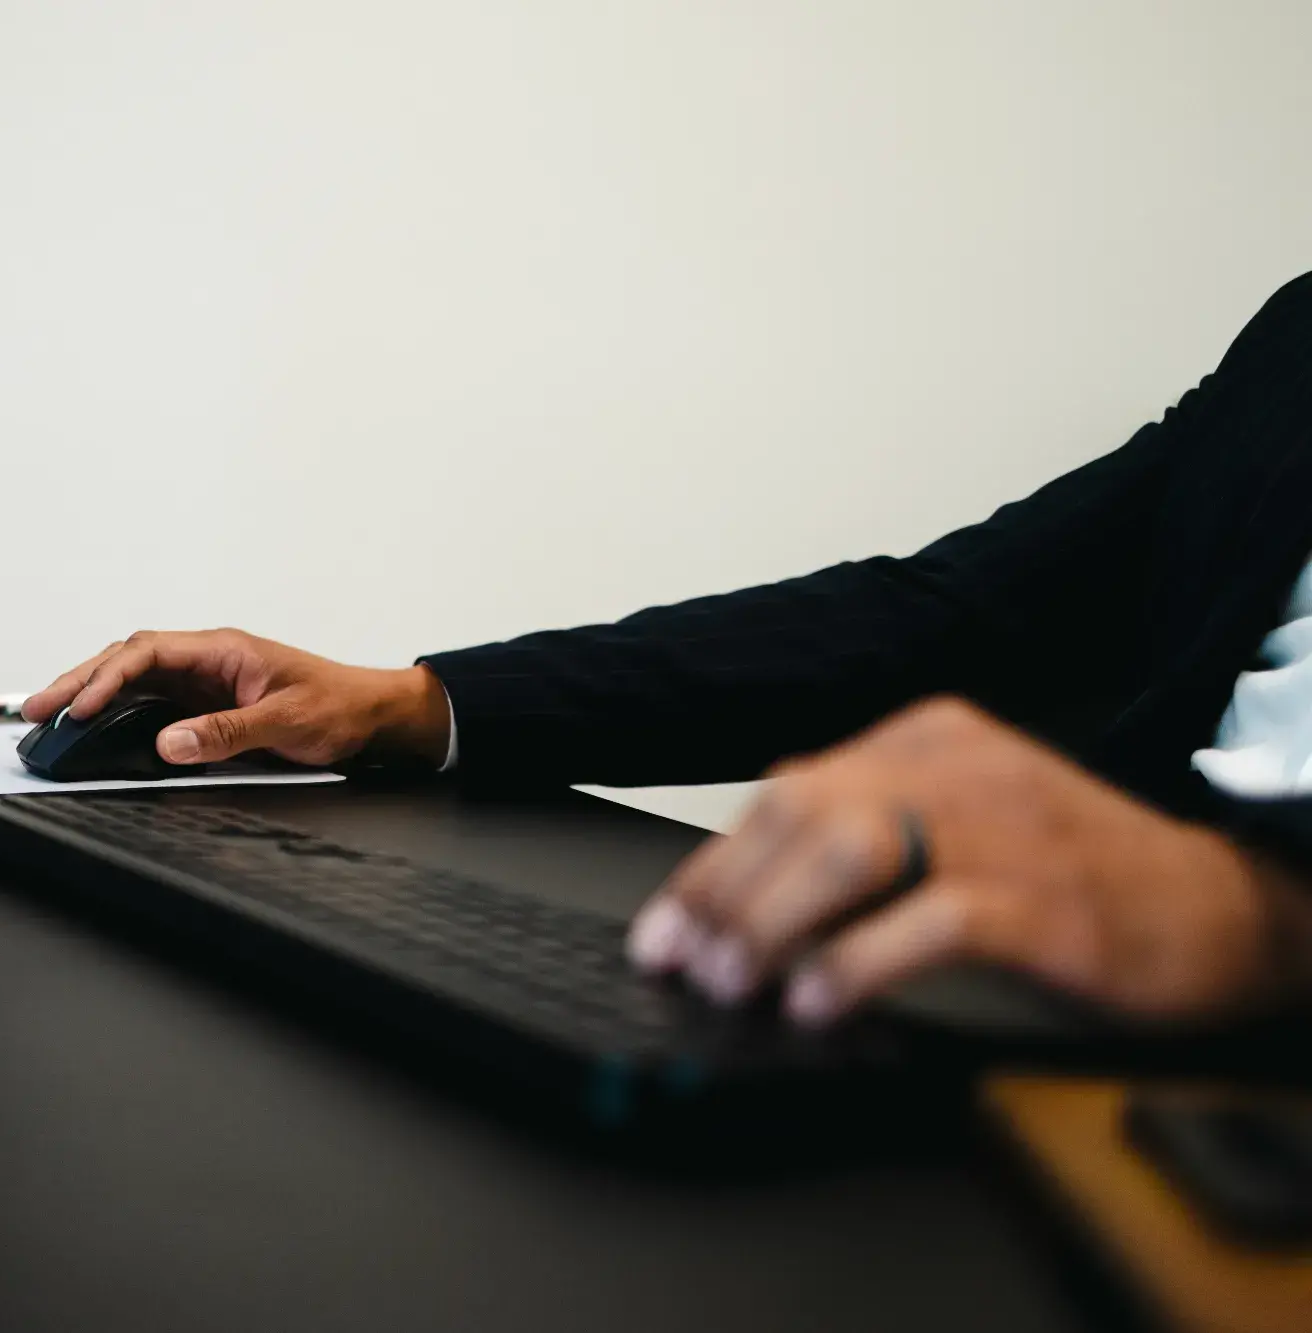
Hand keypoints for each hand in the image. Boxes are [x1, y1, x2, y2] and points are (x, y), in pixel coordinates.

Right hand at [23, 629, 452, 768]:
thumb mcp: (285, 721)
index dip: (107, 678)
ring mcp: (201, 682)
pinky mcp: (204, 705)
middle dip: (78, 682)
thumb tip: (168, 742)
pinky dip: (115, 713)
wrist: (371, 716)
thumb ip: (226, 733)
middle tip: (37, 709)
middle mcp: (205, 659)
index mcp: (221, 648)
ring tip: (49, 718)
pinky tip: (92, 728)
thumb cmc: (337, 706)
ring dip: (90, 695)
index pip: (147, 651)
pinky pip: (149, 703)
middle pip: (126, 660)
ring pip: (131, 680)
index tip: (80, 707)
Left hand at [627, 697, 1311, 1026]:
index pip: (785, 791)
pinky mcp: (1043, 895)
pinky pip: (927, 919)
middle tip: (685, 966)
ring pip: (846, 850)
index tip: (663, 931)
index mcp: (926, 739)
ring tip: (734, 985)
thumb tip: (749, 889)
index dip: (711, 867)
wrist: (1221, 902)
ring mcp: (1000, 825)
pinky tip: (819, 1003)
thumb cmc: (1078, 876)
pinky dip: (857, 964)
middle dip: (724, 897)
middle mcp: (954, 764)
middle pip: (799, 812)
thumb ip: (868, 833)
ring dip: (771, 923)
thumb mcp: (963, 825)